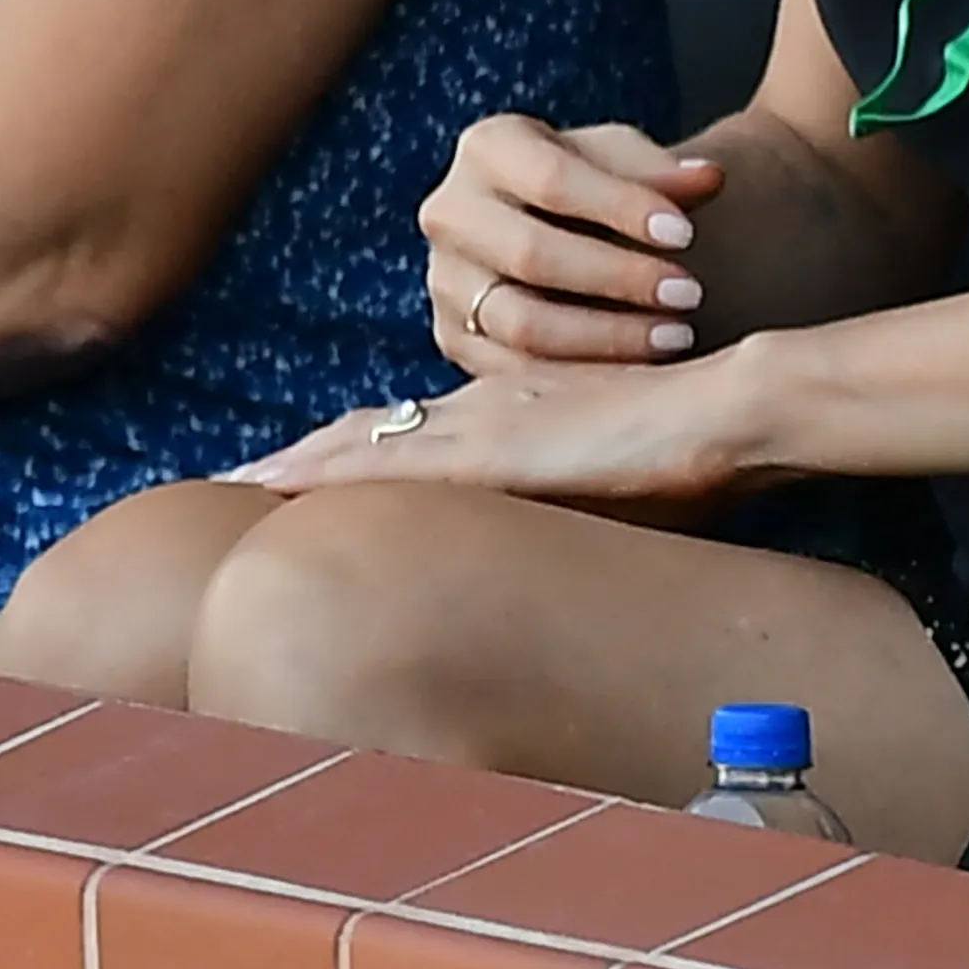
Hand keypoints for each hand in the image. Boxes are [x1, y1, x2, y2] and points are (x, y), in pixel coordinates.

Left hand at [227, 358, 753, 513]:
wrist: (733, 409)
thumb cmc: (702, 449)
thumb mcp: (627, 479)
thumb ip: (587, 500)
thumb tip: (570, 559)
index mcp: (516, 415)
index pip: (418, 431)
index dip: (356, 449)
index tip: (301, 469)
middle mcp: (487, 410)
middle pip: (374, 430)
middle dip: (306, 456)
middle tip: (236, 477)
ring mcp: (488, 425)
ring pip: (368, 442)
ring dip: (298, 464)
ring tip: (235, 481)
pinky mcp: (495, 448)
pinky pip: (391, 459)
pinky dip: (331, 471)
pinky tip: (287, 484)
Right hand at [419, 113, 725, 369]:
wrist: (558, 224)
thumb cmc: (596, 183)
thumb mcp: (623, 162)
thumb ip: (661, 171)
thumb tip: (708, 178)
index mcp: (488, 148)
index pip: (552, 180)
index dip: (622, 208)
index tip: (686, 233)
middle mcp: (451, 213)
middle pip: (530, 254)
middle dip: (617, 278)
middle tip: (689, 294)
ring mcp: (445, 281)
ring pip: (520, 324)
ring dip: (605, 337)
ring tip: (675, 336)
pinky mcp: (455, 337)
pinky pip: (511, 372)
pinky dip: (580, 377)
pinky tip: (640, 371)